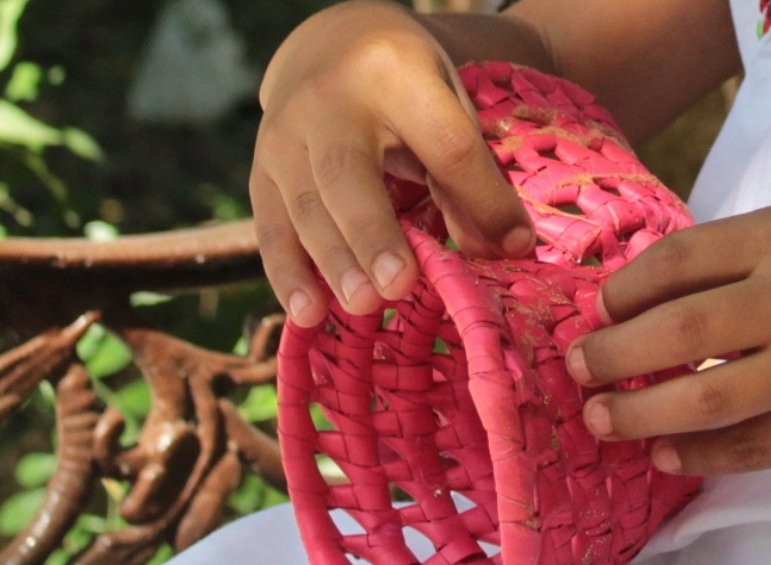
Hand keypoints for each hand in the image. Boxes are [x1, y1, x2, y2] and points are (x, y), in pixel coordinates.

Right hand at [251, 0, 533, 326]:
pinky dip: (288, 273)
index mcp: (394, 72)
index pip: (443, 143)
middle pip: (349, 174)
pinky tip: (308, 313)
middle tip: (394, 287)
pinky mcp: (260, 170)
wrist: (330, 45)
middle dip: (372, 234)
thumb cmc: (407, 88)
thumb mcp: (449, 107)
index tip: (509, 246)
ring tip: (360, 307)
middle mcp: (327, 101)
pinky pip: (271, 226)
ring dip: (331, 263)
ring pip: (305, 205)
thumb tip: (505, 250)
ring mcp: (283, 135)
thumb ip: (470, 175)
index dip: (478, 198)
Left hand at [565, 204, 770, 474]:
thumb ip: (729, 258)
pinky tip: (662, 452)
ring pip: (702, 400)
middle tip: (575, 369)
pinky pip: (745, 450)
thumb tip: (628, 296)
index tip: (596, 313)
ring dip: (635, 413)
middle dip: (609, 355)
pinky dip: (694, 454)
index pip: (676, 260)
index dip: (620, 292)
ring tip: (599, 418)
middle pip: (676, 332)